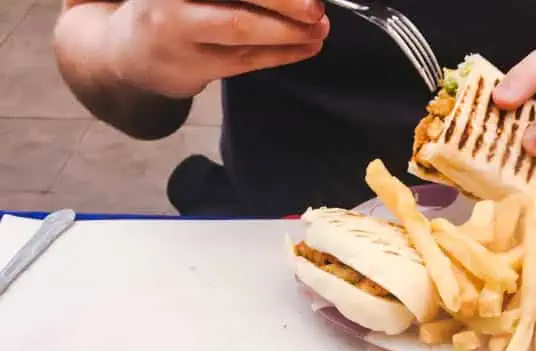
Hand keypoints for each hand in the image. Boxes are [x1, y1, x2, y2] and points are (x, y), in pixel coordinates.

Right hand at [106, 0, 328, 98]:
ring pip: (242, 34)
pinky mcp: (194, 68)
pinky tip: (305, 47)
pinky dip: (280, 54)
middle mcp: (174, 1)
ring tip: (319, 29)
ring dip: (288, 34)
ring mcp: (181, 34)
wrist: (126, 50)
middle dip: (282, 4)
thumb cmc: (168, 6)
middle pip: (237, 2)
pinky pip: (245, 61)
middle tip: (315, 8)